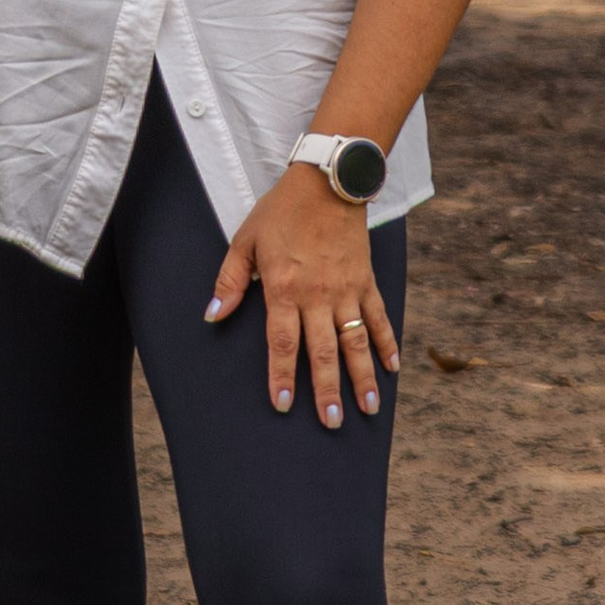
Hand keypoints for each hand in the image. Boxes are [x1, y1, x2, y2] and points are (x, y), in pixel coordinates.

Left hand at [207, 165, 397, 427]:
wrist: (326, 181)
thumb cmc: (281, 211)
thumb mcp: (244, 241)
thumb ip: (229, 282)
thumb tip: (212, 316)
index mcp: (283, 289)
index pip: (283, 343)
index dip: (283, 376)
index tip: (284, 405)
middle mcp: (317, 295)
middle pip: (323, 352)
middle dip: (327, 391)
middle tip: (331, 423)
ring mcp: (346, 289)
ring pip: (356, 342)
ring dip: (363, 377)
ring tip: (368, 409)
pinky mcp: (365, 280)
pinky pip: (378, 316)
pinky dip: (386, 342)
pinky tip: (392, 368)